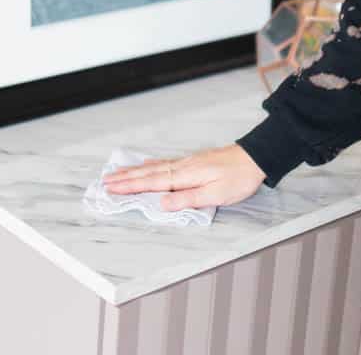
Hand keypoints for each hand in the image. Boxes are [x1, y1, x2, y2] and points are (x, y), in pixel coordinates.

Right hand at [100, 144, 267, 210]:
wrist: (255, 157)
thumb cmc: (239, 178)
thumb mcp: (215, 194)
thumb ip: (187, 198)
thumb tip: (161, 203)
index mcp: (185, 176)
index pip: (152, 183)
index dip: (130, 186)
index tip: (111, 188)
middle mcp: (182, 167)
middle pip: (148, 173)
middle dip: (125, 178)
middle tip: (105, 181)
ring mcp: (186, 162)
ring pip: (154, 167)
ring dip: (134, 171)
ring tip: (117, 173)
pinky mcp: (193, 161)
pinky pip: (164, 163)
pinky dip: (150, 165)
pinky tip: (146, 164)